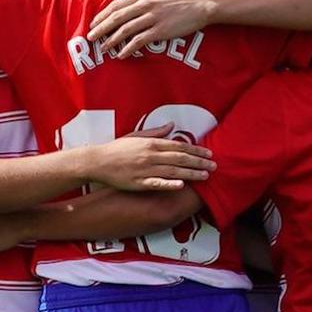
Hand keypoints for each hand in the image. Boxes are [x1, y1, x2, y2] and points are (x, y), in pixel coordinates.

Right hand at [83, 122, 215, 190]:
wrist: (98, 161)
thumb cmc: (117, 149)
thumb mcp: (137, 135)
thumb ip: (156, 132)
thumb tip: (172, 125)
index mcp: (151, 143)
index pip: (179, 146)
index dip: (195, 150)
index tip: (208, 153)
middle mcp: (150, 156)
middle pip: (180, 159)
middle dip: (198, 162)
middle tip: (214, 166)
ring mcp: (145, 169)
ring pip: (172, 172)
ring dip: (190, 173)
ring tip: (205, 176)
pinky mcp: (138, 183)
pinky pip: (156, 184)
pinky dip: (169, 184)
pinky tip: (181, 185)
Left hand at [87, 0, 212, 57]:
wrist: (200, 5)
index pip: (116, 5)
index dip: (102, 16)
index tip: (93, 24)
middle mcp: (144, 3)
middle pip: (116, 18)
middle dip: (101, 29)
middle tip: (90, 38)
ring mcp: (152, 17)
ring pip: (125, 30)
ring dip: (111, 40)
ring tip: (103, 48)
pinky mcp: (160, 30)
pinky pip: (139, 41)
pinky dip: (128, 48)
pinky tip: (121, 54)